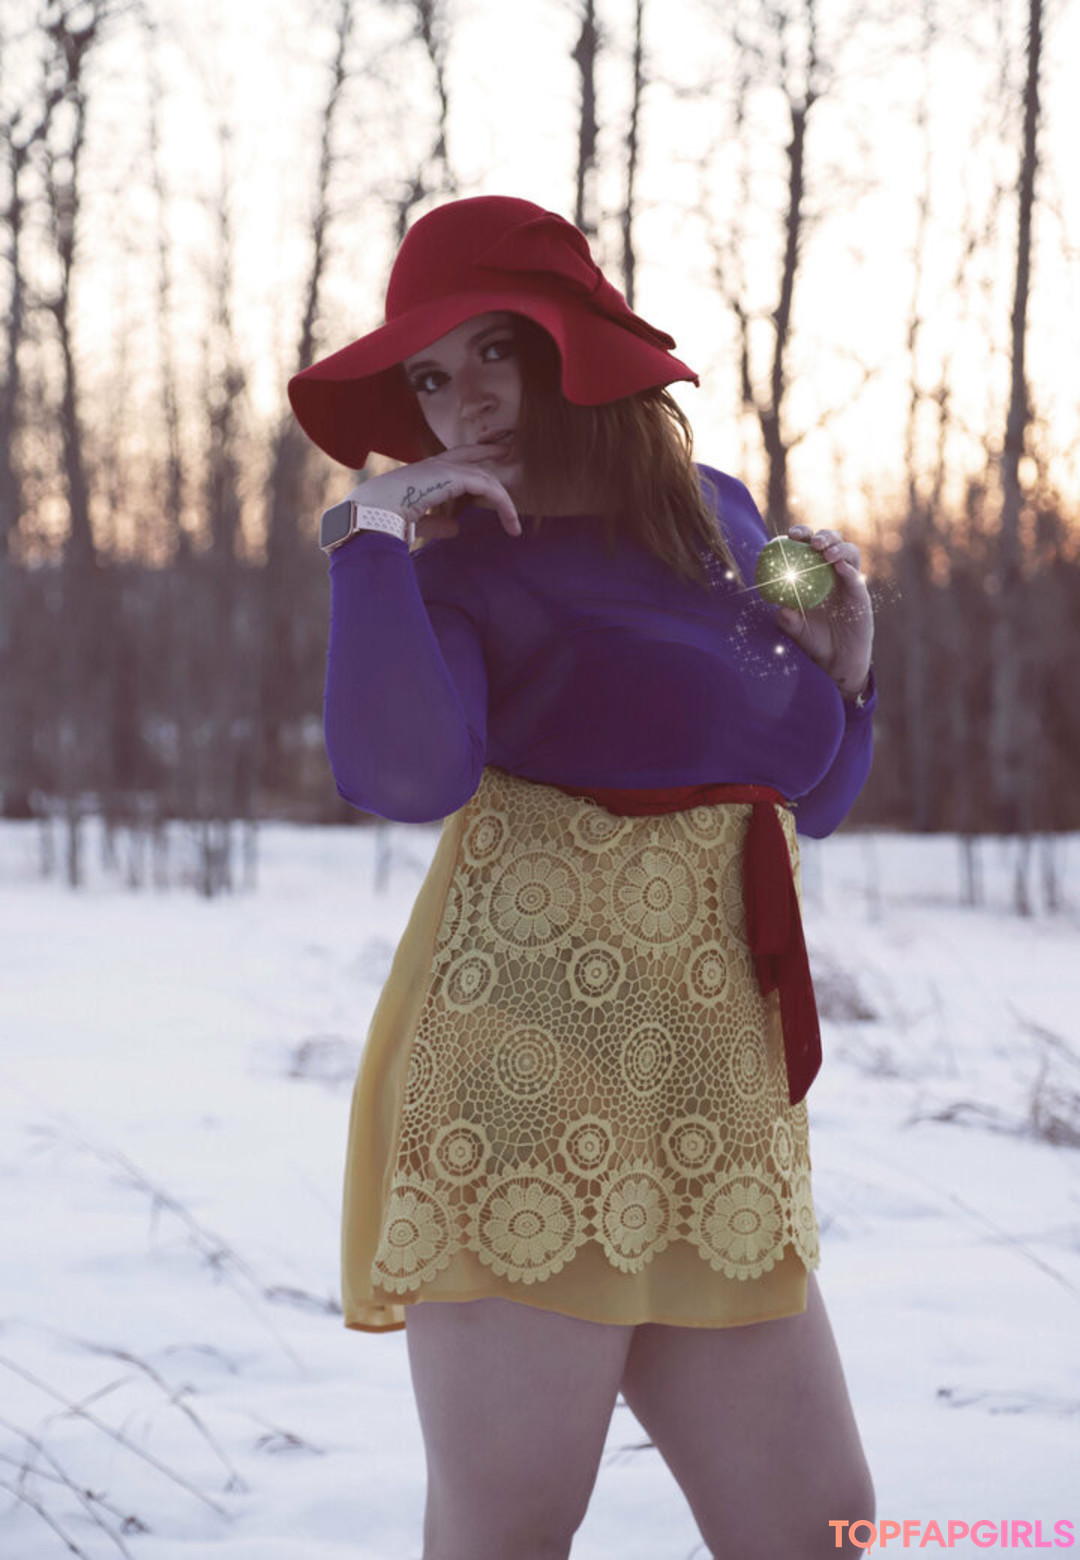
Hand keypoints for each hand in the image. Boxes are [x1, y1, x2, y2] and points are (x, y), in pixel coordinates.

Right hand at [347, 444, 521, 540]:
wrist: (371, 514)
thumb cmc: (384, 519)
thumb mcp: (417, 522)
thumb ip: (437, 523)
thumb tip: (457, 528)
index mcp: (422, 473)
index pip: (451, 460)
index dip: (469, 457)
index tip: (486, 456)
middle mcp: (433, 465)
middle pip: (470, 456)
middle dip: (488, 453)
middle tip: (506, 452)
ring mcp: (442, 468)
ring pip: (483, 477)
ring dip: (502, 500)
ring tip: (514, 524)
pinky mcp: (452, 477)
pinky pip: (487, 487)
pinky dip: (502, 505)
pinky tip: (510, 523)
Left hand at [775, 526, 873, 699]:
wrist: (836, 660)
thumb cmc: (814, 640)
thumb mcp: (795, 629)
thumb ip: (787, 618)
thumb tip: (780, 608)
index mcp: (814, 573)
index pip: (809, 546)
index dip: (802, 535)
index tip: (789, 535)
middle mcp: (833, 573)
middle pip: (833, 542)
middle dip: (823, 535)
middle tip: (812, 542)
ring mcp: (849, 582)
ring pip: (850, 553)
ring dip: (838, 548)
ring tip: (825, 554)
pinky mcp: (860, 595)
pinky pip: (856, 578)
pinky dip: (848, 569)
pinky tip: (838, 567)